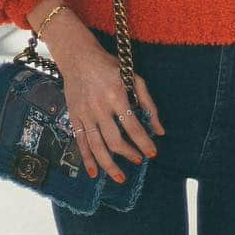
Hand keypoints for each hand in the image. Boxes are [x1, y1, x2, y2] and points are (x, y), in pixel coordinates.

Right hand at [44, 12, 164, 182]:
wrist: (78, 57)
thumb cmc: (110, 66)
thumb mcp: (133, 77)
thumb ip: (148, 103)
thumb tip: (159, 130)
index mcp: (116, 95)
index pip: (133, 126)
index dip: (144, 142)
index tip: (152, 153)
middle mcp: (99, 107)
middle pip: (114, 140)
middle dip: (128, 154)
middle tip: (138, 160)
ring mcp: (84, 113)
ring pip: (96, 146)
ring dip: (109, 165)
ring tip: (120, 177)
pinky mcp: (74, 116)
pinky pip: (80, 142)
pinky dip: (87, 159)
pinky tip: (94, 172)